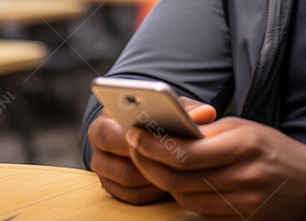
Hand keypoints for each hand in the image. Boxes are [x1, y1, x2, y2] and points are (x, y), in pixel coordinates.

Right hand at [88, 97, 216, 204]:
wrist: (139, 128)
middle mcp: (98, 151)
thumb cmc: (152, 116)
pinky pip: (133, 198)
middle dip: (153, 168)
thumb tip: (207, 114)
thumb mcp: (166, 107)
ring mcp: (105, 173)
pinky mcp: (114, 189)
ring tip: (178, 172)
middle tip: (177, 164)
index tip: (160, 142)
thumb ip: (186, 109)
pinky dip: (153, 192)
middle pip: (123, 169)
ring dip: (155, 181)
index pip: (110, 137)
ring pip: (130, 186)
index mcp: (102, 125)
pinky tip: (170, 181)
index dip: (136, 143)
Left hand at [126, 115, 305, 220]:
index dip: (153, 146)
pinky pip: (200, 211)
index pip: (185, 154)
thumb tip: (167, 131)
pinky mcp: (241, 220)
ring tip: (151, 163)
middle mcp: (242, 176)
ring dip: (163, 182)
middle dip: (149, 164)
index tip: (135, 134)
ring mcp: (242, 203)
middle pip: (179, 180)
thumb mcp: (245, 128)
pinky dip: (184, 196)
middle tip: (134, 148)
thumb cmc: (275, 150)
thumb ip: (208, 132)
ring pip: (185, 198)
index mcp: (243, 145)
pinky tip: (177, 182)